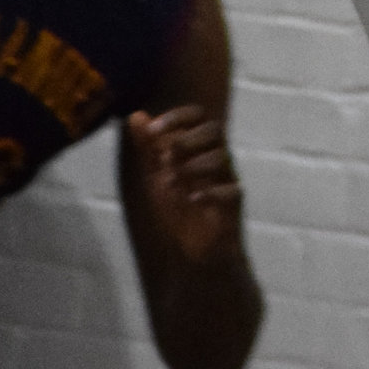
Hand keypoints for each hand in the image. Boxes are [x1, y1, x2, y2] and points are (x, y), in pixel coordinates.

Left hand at [124, 108, 244, 268]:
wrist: (196, 253)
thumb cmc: (179, 210)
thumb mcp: (156, 178)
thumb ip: (148, 148)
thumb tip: (135, 115)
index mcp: (199, 148)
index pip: (197, 116)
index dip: (177, 117)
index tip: (153, 130)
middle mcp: (215, 159)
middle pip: (215, 130)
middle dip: (189, 139)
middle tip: (167, 157)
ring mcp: (226, 181)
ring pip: (223, 157)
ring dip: (194, 166)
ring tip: (173, 182)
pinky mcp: (233, 207)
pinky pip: (233, 191)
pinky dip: (211, 193)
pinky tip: (192, 200)